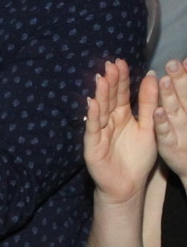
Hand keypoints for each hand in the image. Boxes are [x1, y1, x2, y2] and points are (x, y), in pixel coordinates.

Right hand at [86, 59, 157, 205]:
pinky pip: (93, 129)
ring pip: (100, 111)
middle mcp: (109, 121)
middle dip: (110, 82)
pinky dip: (93, 116)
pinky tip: (93, 104)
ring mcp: (99, 133)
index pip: (121, 93)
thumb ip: (149, 104)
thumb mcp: (149, 127)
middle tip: (111, 64)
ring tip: (102, 78)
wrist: (129, 185)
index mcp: (122, 116)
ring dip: (100, 95)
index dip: (122, 79)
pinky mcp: (93, 146)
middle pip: (110, 98)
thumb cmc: (137, 158)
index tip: (121, 62)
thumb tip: (152, 77)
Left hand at [157, 61, 186, 181]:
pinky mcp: (171, 145)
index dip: (186, 74)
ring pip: (175, 111)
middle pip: (184, 95)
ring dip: (170, 96)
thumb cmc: (185, 136)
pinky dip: (163, 122)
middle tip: (173, 63)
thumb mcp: (183, 111)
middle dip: (180, 79)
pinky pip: (165, 133)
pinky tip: (158, 112)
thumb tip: (179, 67)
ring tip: (165, 81)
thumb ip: (180, 93)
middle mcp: (186, 116)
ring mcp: (180, 131)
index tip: (184, 59)